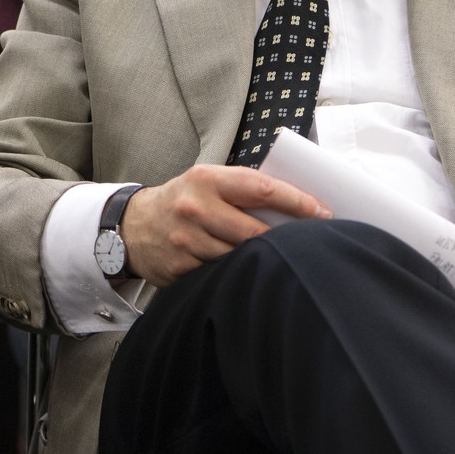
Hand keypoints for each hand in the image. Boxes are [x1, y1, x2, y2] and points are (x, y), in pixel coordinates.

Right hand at [119, 163, 330, 287]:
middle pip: (255, 231)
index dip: (296, 201)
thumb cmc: (182, 200)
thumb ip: (240, 189)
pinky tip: (247, 274)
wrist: (132, 226)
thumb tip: (293, 206)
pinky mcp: (180, 267)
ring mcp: (186, 240)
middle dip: (285, 239)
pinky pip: (220, 274)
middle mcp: (195, 207)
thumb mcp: (205, 182)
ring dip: (262, 260)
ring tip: (281, 260)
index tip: (322, 211)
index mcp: (206, 179)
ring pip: (239, 257)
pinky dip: (236, 274)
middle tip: (311, 242)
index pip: (261, 189)